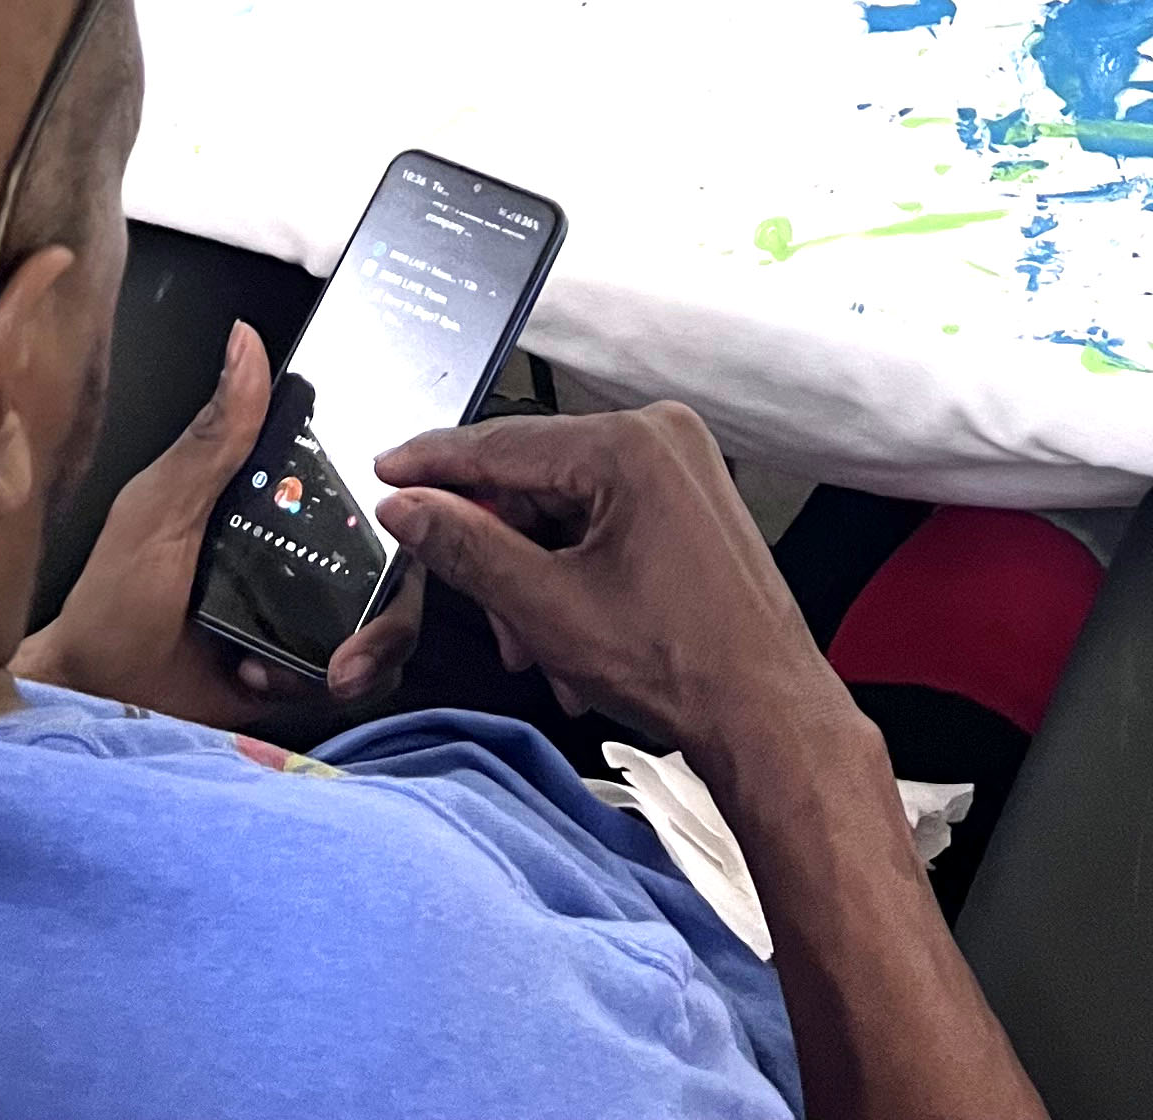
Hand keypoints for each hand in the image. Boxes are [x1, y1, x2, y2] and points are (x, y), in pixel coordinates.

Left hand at [15, 321, 380, 727]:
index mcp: (274, 496)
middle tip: (360, 633)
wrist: (94, 702)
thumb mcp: (158, 508)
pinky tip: (274, 680)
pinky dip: (335, 681)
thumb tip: (244, 342)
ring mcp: (310, 613)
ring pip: (391, 618)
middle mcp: (304, 549)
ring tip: (318, 667)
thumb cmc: (111, 601)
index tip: (400, 523)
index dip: (406, 500)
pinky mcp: (304, 671)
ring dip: (368, 648)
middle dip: (393, 605)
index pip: (368, 481)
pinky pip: (362, 675)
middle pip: (397, 557)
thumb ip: (211, 436)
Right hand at [364, 401, 856, 795]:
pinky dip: (578, 575)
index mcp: (629, 445)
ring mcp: (684, 467)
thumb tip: (407, 507)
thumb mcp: (547, 609)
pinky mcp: (692, 501)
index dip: (435, 464)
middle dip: (501, 557)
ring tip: (539, 652)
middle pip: (537, 482)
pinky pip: (607, 521)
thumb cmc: (678, 664)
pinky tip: (574, 644)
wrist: (767, 714)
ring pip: (569, 509)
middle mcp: (662, 437)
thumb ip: (468, 548)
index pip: (503, 444)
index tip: (385, 466)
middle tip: (487, 620)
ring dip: (538, 580)